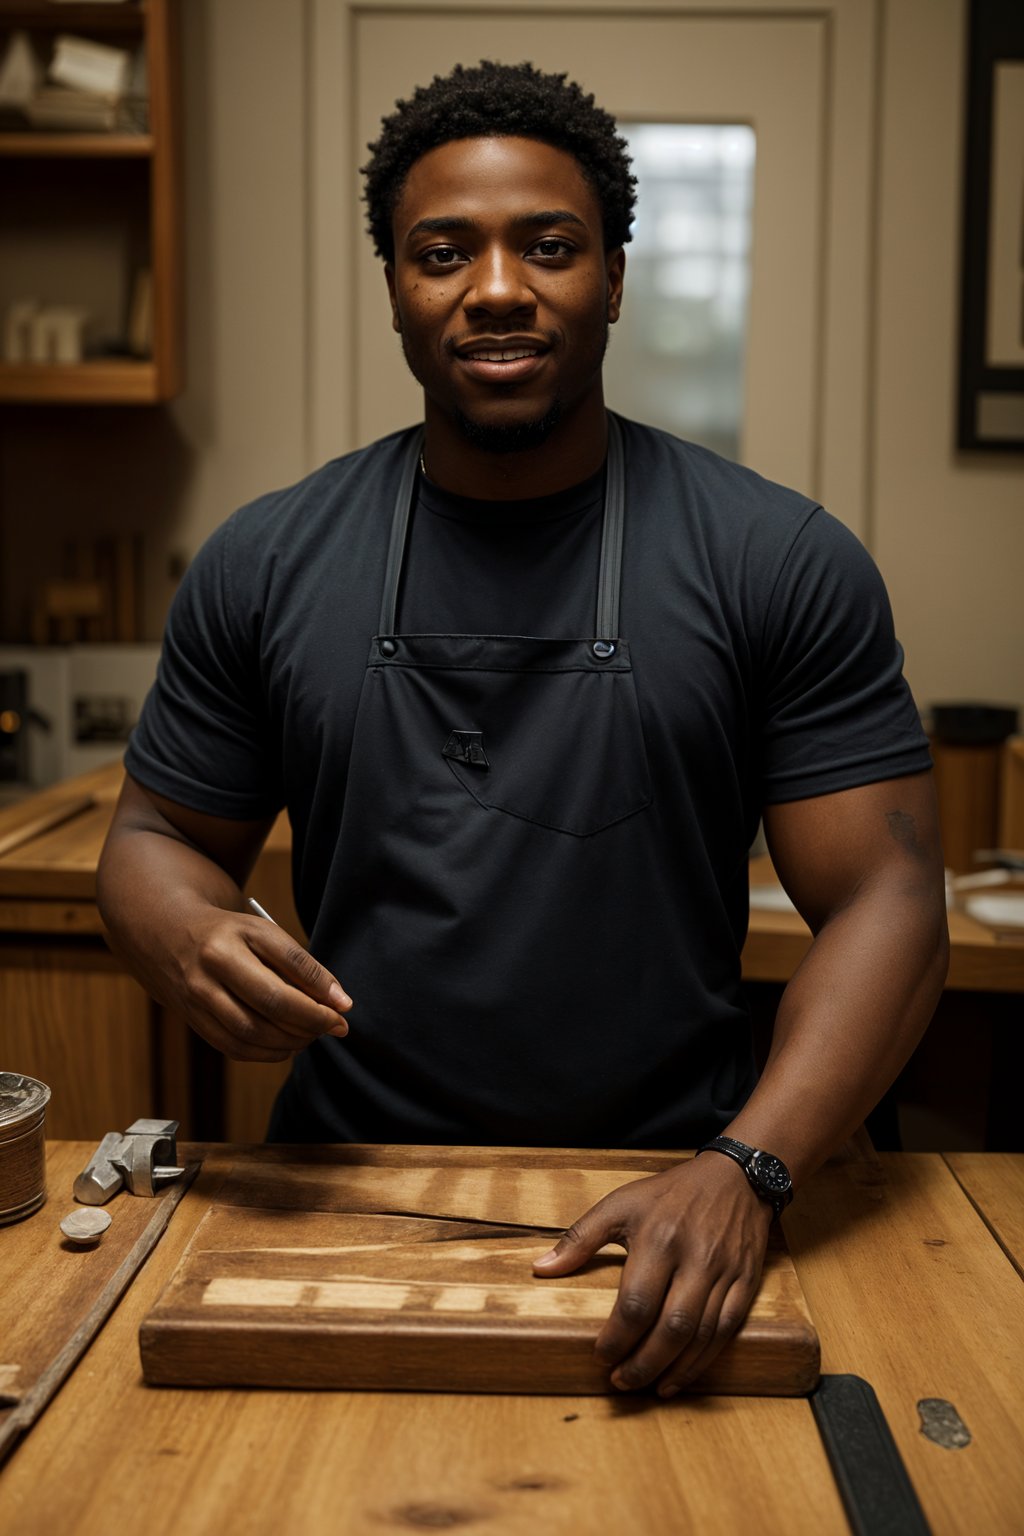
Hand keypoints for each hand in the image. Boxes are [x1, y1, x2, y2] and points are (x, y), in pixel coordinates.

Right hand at [169, 906, 351, 1061]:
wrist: (169, 935)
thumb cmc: (230, 935)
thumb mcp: (264, 933)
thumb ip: (300, 965)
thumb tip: (338, 1003)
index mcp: (236, 934)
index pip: (289, 962)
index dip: (322, 988)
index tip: (344, 1006)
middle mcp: (212, 964)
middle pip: (271, 1002)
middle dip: (311, 1021)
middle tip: (335, 1026)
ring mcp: (197, 995)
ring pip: (251, 1032)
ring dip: (291, 1041)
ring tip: (312, 1035)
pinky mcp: (192, 1020)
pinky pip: (234, 1047)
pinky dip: (267, 1053)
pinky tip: (287, 1045)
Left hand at [532, 1153, 771, 1395]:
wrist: (735, 1177)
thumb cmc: (670, 1193)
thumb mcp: (620, 1204)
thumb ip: (580, 1238)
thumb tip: (541, 1268)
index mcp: (658, 1239)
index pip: (636, 1303)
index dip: (617, 1338)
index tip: (600, 1356)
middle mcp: (695, 1258)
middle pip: (671, 1327)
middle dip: (644, 1363)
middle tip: (621, 1382)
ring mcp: (724, 1272)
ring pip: (700, 1335)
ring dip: (673, 1369)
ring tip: (648, 1386)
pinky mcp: (745, 1282)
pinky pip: (726, 1330)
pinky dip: (703, 1360)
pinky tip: (681, 1375)